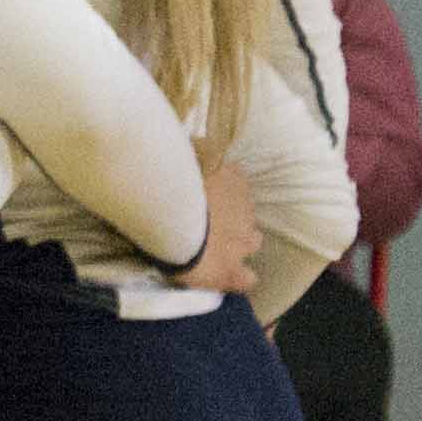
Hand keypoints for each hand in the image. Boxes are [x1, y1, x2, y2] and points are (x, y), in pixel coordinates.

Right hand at [170, 150, 259, 294]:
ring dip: (239, 241)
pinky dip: (239, 277)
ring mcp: (242, 243)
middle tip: (206, 216)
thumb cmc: (173, 179)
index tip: (204, 186)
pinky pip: (246, 279)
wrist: (169, 217)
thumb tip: (197, 141)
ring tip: (218, 244)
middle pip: (245, 211)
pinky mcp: (230, 271)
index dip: (221, 183)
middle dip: (231, 214)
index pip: (235, 177)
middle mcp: (245, 210)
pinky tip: (228, 276)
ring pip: (253, 241)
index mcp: (233, 179)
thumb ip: (194, 148)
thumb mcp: (184, 151)